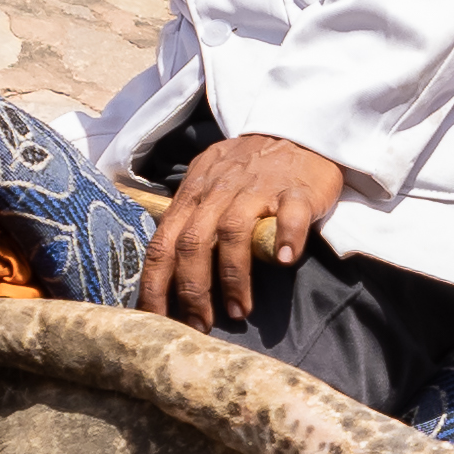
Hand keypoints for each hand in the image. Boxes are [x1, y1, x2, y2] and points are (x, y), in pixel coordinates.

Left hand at [142, 131, 358, 327]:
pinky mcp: (296, 189)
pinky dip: (287, 239)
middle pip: (193, 242)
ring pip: (234, 233)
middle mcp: (219, 191)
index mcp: (193, 195)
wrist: (298, 129)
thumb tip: (169, 275)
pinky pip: (289, 215)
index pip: (163, 242)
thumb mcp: (208, 184)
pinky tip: (286, 262)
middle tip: (201, 324)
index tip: (158, 321)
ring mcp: (258, 188)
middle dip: (192, 289)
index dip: (156, 285)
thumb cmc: (250, 168)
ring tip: (239, 310)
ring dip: (234, 277)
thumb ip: (191, 219)